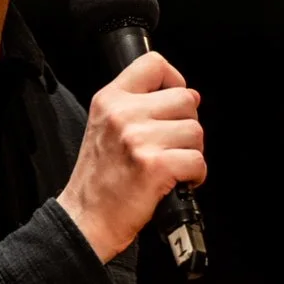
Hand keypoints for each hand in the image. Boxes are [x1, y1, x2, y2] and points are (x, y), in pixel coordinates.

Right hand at [57, 51, 205, 262]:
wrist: (86, 220)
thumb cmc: (99, 179)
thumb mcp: (104, 126)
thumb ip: (138, 106)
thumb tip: (189, 95)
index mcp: (110, 99)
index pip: (154, 64)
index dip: (174, 80)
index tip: (173, 102)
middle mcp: (122, 114)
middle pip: (185, 99)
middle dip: (187, 124)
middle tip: (171, 145)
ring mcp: (138, 139)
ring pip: (196, 131)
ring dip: (192, 151)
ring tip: (171, 165)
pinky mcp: (154, 166)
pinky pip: (198, 160)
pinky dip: (195, 175)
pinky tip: (178, 181)